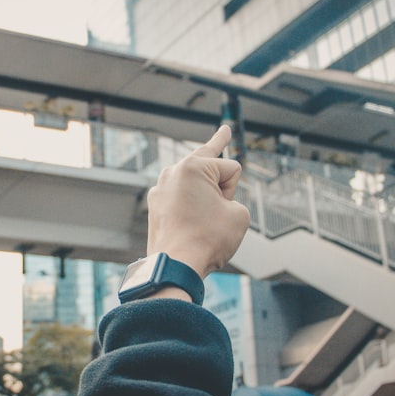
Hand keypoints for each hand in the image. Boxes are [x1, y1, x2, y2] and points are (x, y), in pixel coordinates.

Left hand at [146, 125, 249, 279]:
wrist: (175, 265)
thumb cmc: (207, 239)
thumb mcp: (240, 214)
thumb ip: (233, 200)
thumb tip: (210, 205)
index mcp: (192, 166)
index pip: (230, 168)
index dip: (234, 189)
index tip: (226, 203)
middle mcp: (171, 172)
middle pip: (205, 160)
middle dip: (217, 144)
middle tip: (225, 131)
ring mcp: (160, 189)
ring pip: (191, 182)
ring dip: (201, 183)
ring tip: (206, 171)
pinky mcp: (155, 206)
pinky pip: (178, 198)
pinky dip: (187, 200)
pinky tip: (188, 196)